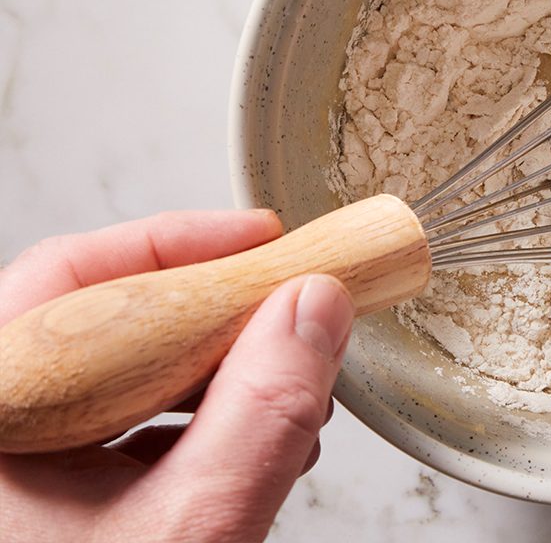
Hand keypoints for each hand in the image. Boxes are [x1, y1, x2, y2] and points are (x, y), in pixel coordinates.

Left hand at [0, 211, 354, 542]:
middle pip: (110, 318)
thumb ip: (259, 417)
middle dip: (220, 312)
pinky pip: (133, 422)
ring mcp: (30, 464)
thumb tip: (315, 309)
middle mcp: (3, 424)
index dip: (183, 242)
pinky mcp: (62, 496)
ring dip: (224, 371)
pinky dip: (206, 418)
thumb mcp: (191, 524)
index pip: (72, 274)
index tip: (267, 239)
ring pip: (129, 372)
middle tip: (293, 307)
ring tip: (291, 389)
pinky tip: (258, 436)